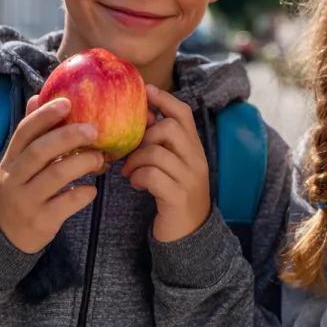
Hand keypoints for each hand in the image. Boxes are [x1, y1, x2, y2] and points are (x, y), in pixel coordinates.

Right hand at [0, 95, 107, 253]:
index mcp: (11, 159)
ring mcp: (26, 200)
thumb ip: (30, 134)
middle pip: (40, 151)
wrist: (2, 235)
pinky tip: (92, 190)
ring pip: (54, 176)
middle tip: (94, 130)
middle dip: (68, 137)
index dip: (45, 115)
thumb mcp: (17, 162)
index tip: (68, 101)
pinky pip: (64, 205)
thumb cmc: (19, 189)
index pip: (24, 132)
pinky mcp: (40, 221)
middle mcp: (15, 178)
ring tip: (99, 158)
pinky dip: (82, 194)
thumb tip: (37, 97)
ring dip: (81, 163)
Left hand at [121, 85, 210, 242]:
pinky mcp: (178, 197)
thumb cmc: (175, 195)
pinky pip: (152, 176)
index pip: (184, 113)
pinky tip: (136, 184)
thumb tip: (140, 117)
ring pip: (156, 152)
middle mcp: (196, 160)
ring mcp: (189, 178)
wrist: (190, 235)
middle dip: (144, 136)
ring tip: (129, 171)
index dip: (164, 99)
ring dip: (135, 160)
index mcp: (195, 149)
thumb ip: (161, 144)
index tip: (145, 91)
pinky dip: (137, 177)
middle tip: (132, 150)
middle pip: (169, 128)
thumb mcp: (173, 166)